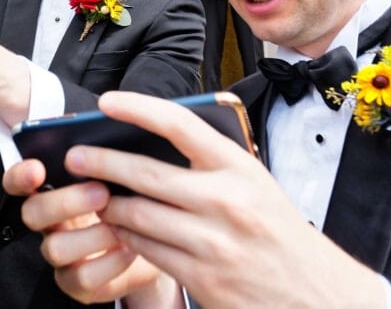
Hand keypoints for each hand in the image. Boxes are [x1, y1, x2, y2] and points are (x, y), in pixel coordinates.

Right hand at [2, 161, 181, 306]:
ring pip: (54, 248)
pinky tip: (131, 246)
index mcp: (53, 188)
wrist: (163, 242)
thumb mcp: (124, 170)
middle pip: (31, 214)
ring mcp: (62, 255)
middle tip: (101, 191)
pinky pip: (82, 277)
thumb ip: (108, 152)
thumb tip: (112, 125)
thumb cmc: (137, 197)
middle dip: (65, 201)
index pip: (18, 180)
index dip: (21, 175)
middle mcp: (50, 222)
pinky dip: (109, 262)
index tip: (38, 167)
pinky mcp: (78, 283)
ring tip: (123, 223)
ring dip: (91, 235)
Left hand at [59, 92, 385, 308]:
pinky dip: (126, 236)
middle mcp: (225, 201)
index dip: (138, 107)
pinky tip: (116, 227)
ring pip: (138, 216)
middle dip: (101, 163)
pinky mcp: (202, 279)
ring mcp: (212, 243)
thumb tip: (155, 137)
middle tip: (75, 156)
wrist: (316, 293)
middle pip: (145, 175)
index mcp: (240, 168)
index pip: (180, 125)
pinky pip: (147, 250)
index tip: (107, 101)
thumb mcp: (257, 184)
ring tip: (91, 194)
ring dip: (108, 204)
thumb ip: (213, 161)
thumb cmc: (278, 231)